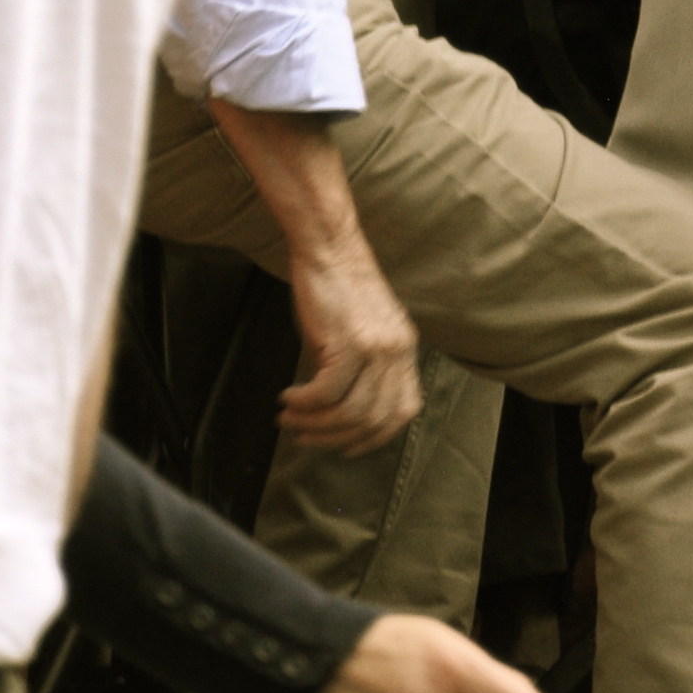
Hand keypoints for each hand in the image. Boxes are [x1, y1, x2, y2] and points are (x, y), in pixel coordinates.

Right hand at [278, 231, 423, 457]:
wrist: (329, 247)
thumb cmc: (337, 290)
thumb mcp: (360, 334)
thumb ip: (360, 373)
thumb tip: (335, 418)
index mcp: (405, 348)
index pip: (403, 410)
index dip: (374, 437)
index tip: (345, 446)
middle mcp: (398, 349)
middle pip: (374, 420)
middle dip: (335, 438)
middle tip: (304, 436)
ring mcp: (377, 345)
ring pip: (350, 412)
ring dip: (315, 424)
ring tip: (290, 419)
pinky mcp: (350, 340)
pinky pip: (327, 393)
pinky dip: (303, 404)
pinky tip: (288, 398)